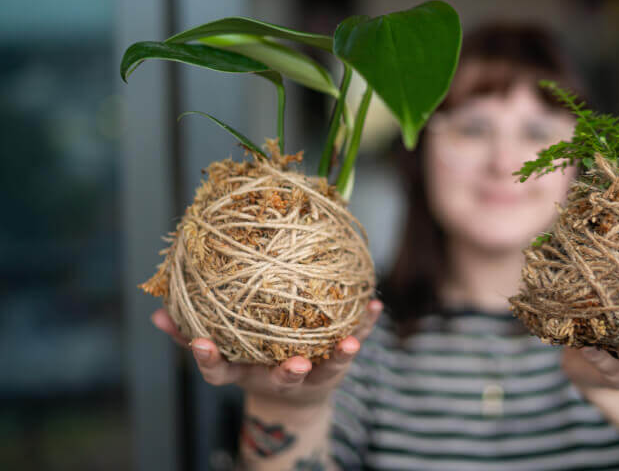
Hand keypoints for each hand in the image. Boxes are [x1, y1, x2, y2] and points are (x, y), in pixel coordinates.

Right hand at [151, 299, 382, 406]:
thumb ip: (188, 334)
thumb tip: (156, 311)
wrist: (294, 399)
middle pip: (281, 378)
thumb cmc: (253, 361)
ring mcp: (310, 372)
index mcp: (245, 372)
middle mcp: (278, 376)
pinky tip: (375, 305)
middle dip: (287, 372)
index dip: (209, 357)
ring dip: (338, 355)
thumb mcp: (222, 353)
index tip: (199, 342)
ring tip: (350, 344)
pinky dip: (364, 326)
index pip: (221, 371)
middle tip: (293, 365)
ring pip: (324, 367)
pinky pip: (352, 341)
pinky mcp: (335, 364)